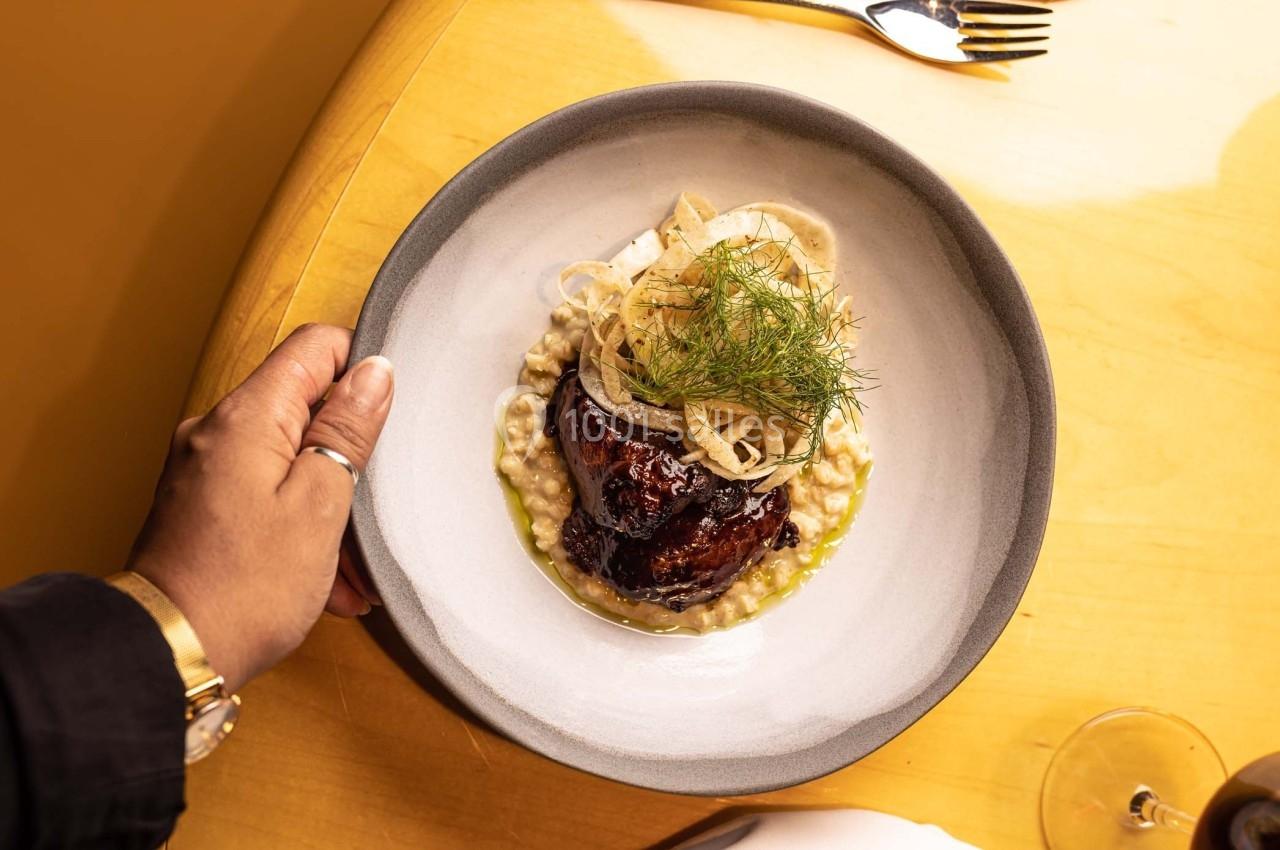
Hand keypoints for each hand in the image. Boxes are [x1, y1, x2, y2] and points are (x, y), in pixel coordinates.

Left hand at [128, 324, 393, 690]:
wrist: (173, 654)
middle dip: (347, 455)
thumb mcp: (321, 501)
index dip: (361, 371)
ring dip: (328, 502)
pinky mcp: (200, 503)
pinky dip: (299, 523)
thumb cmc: (245, 587)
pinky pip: (264, 492)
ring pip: (288, 456)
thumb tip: (373, 372)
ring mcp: (203, 468)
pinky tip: (322, 577)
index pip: (315, 347)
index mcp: (246, 416)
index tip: (382, 420)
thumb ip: (348, 428)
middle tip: (367, 509)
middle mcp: (215, 430)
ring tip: (348, 566)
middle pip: (303, 406)